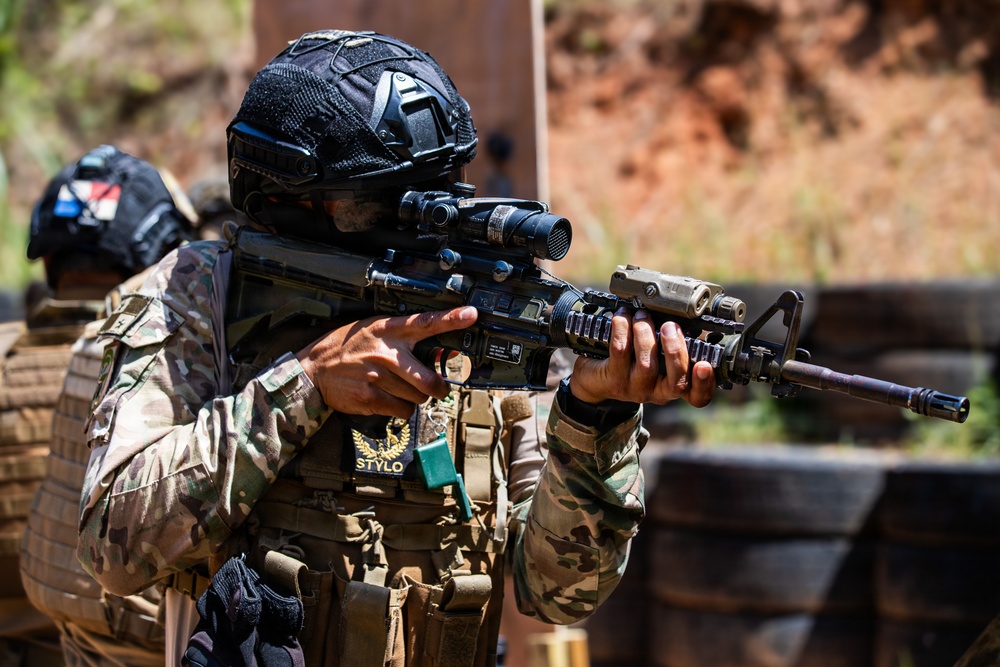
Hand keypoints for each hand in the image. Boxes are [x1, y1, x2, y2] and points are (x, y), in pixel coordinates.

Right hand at [296, 307, 477, 418]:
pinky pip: (403, 411)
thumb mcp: (375, 331)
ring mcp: (378, 376)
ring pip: (418, 397)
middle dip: (439, 388)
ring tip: (400, 389)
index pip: (425, 322)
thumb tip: (441, 351)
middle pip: (429, 379)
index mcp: (389, 330)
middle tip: (438, 388)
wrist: (315, 369)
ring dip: (416, 398)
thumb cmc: (348, 348)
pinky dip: (402, 410)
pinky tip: (389, 399)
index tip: (471, 314)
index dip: (450, 319)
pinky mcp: (371, 397)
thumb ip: (405, 338)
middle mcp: (386, 352)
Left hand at [569, 309, 714, 407]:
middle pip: (676, 382)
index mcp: (673, 385)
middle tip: (671, 327)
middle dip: (676, 351)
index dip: (705, 384)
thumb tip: (683, 314)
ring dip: (645, 334)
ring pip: (647, 364)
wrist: (594, 377)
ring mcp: (634, 388)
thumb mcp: (656, 355)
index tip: (705, 365)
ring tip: (641, 316)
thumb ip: (671, 341)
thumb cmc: (631, 360)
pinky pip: (620, 352)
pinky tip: (622, 316)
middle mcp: (657, 391)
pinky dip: (623, 329)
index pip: (697, 396)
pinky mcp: (613, 379)